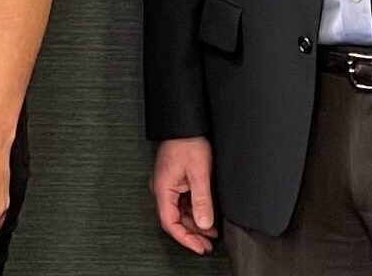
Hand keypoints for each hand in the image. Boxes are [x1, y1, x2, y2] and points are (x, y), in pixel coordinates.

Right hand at [150, 136, 217, 254]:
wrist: (184, 124)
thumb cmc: (188, 143)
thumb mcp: (199, 174)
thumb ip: (201, 201)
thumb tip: (204, 224)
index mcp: (163, 190)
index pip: (170, 223)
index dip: (185, 239)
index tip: (200, 247)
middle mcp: (161, 189)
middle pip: (174, 220)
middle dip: (192, 234)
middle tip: (208, 244)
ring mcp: (166, 185)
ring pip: (178, 212)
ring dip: (194, 223)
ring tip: (211, 232)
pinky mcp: (173, 181)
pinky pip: (180, 202)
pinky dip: (193, 211)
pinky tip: (205, 215)